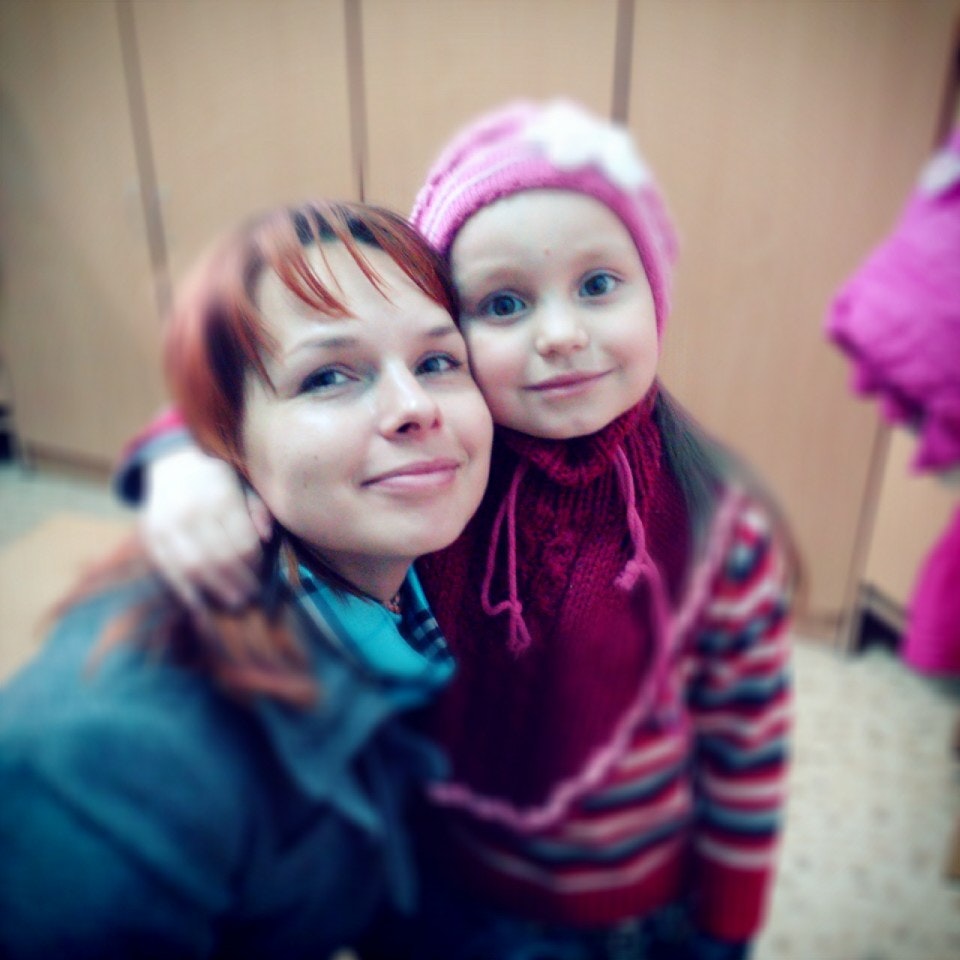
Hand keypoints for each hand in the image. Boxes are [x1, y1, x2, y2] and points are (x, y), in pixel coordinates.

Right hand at [139, 446, 271, 612]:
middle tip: (253, 596)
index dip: (256, 565)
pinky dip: (187, 592)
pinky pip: (170, 570)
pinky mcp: (153, 538)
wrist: (172, 466)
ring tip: (235, 602)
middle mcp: (192, 512)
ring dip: (217, 590)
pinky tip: (203, 604)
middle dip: (240, 582)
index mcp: (220, 497)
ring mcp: (168, 526)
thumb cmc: (219, 480)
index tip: (263, 574)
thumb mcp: (243, 485)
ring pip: (195, 568)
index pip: (243, 543)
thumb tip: (266, 538)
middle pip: (220, 559)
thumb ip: (258, 511)